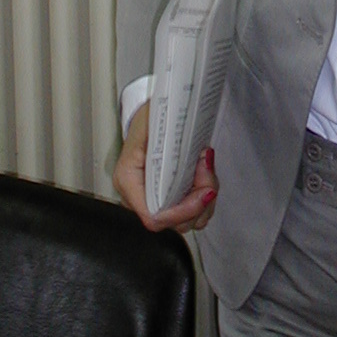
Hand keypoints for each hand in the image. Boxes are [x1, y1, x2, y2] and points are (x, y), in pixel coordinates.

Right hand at [112, 101, 219, 232]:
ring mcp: (154, 202)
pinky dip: (205, 199)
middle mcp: (138, 199)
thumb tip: (203, 155)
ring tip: (207, 168)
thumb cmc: (149, 118)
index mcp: (129, 182)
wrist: (151, 114)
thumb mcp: (154, 121)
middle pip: (175, 222)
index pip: (154, 216)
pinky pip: (191, 213)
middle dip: (200, 201)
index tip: (206, 191)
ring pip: (187, 221)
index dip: (182, 211)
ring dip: (206, 200)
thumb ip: (175, 140)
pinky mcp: (169, 200)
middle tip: (208, 168)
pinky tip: (206, 174)